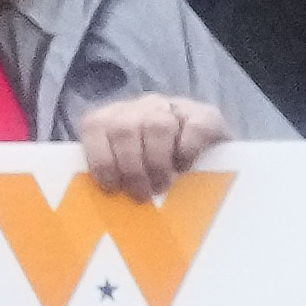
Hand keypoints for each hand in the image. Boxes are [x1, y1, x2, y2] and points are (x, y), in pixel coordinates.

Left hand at [69, 96, 228, 199]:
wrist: (210, 151)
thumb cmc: (157, 166)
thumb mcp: (126, 165)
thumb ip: (111, 172)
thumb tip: (98, 199)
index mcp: (112, 116)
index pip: (96, 127)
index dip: (101, 160)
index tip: (112, 188)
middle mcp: (139, 106)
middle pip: (125, 129)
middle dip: (131, 168)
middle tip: (141, 194)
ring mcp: (172, 107)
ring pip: (157, 126)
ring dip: (157, 163)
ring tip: (162, 185)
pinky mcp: (204, 113)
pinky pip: (193, 127)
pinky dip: (186, 151)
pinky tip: (184, 167)